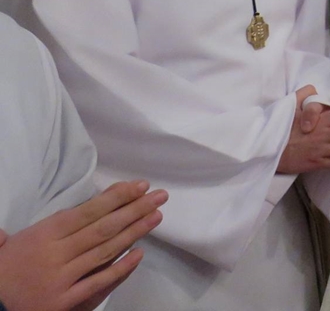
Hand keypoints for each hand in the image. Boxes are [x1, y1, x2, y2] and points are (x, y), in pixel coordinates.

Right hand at [0, 180, 166, 310]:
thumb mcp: (33, 235)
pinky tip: (140, 253)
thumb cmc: (13, 264)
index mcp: (45, 233)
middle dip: (135, 209)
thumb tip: (103, 196)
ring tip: (156, 216)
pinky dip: (120, 268)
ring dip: (134, 232)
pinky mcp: (63, 302)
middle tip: (160, 196)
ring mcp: (60, 278)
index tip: (141, 186)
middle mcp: (54, 254)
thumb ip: (63, 218)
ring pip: (104, 251)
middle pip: (102, 228)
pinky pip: (97, 282)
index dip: (117, 197)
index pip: (89, 211)